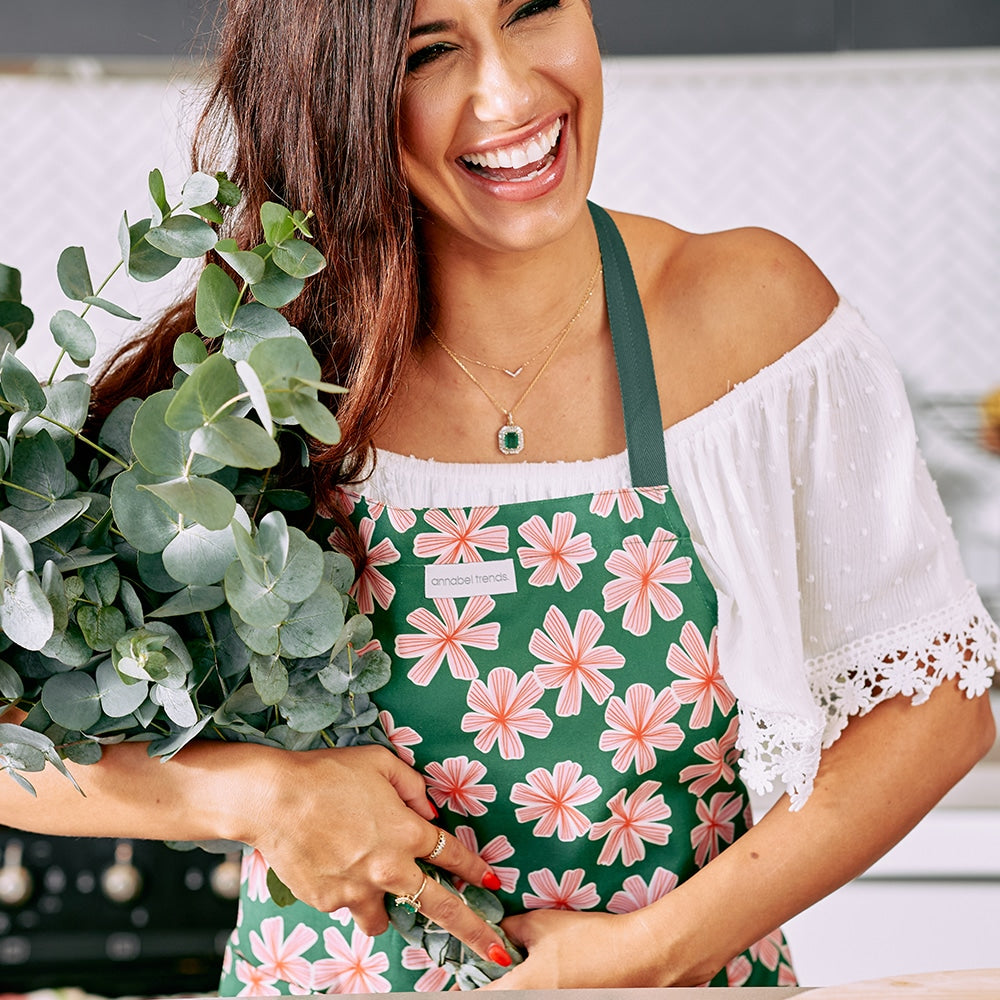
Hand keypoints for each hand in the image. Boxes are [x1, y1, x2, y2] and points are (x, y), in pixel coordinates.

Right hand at [241, 744, 510, 965]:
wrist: (274, 799)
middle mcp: (389, 868)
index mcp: (407, 832)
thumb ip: (412, 786)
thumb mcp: (380, 763)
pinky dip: (344, 889)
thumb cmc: (327, 773)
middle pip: (441, 908)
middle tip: (494, 952)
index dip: (476, 869)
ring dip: (385, 906)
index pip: (453, 856)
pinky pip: (347, 904)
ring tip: (369, 885)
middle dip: (473, 931)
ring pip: (384, 917)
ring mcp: (359, 890)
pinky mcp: (330, 902)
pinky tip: (327, 861)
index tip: (492, 882)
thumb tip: (427, 810)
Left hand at [478, 908, 663, 989]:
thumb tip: (496, 934)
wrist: (640, 957)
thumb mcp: (542, 923)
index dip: (467, 980)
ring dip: (515, 984)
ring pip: (520, 996)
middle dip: (493, 981)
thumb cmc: (590, 939)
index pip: (477, 995)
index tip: (462, 971)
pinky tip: (549, 973)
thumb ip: (511, 930)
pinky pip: (541, 996)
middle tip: (497, 961)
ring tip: (526, 964)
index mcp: (519, 990)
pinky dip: (536, 987)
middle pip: (498, 996)